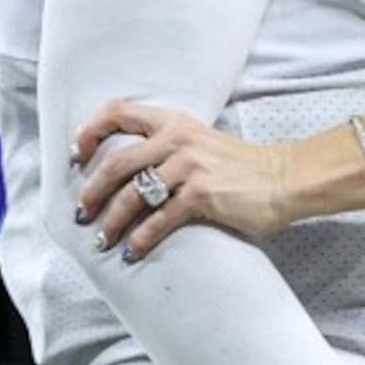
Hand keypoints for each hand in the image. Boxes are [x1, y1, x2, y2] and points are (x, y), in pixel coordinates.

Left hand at [75, 104, 305, 253]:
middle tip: (83, 212)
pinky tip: (132, 251)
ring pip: (133, 195)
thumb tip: (130, 172)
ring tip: (103, 239)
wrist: (287, 179)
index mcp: (174, 122)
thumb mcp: (202, 142)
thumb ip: (169, 146)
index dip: (89, 133)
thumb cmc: (245, 168)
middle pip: (116, 163)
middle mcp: (177, 140)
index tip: (77, 157)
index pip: (117, 113)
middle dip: (92, 192)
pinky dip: (141, 239)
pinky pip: (159, 220)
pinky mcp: (202, 195)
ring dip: (111, 221)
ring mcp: (190, 167)